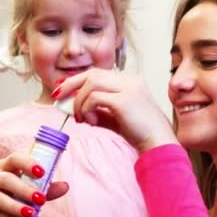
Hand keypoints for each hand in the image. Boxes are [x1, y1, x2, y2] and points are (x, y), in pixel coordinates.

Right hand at [0, 152, 68, 216]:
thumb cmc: (18, 192)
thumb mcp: (34, 188)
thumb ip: (47, 187)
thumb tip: (65, 186)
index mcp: (7, 165)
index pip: (14, 159)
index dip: (27, 164)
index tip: (42, 172)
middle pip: (5, 179)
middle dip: (24, 189)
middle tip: (41, 199)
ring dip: (17, 207)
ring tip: (32, 214)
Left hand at [56, 68, 178, 152]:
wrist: (158, 143)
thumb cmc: (140, 133)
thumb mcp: (115, 117)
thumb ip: (98, 109)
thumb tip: (76, 106)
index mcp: (131, 81)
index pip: (99, 74)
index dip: (78, 80)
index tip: (63, 91)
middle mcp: (131, 80)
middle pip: (93, 73)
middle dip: (72, 84)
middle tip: (59, 98)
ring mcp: (129, 88)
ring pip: (91, 83)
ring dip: (80, 100)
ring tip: (81, 118)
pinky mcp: (124, 100)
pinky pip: (94, 97)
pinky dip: (86, 108)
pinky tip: (91, 121)